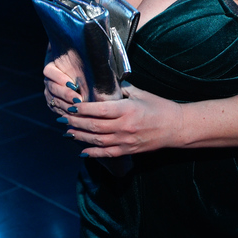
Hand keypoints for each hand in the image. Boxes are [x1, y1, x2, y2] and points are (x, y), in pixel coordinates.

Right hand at [42, 50, 84, 114]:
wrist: (80, 74)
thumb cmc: (82, 63)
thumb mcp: (82, 60)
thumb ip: (84, 59)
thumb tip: (95, 57)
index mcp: (52, 66)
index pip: (49, 71)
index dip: (59, 78)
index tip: (73, 84)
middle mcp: (48, 80)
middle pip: (52, 88)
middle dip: (66, 94)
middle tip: (78, 99)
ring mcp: (49, 92)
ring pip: (53, 100)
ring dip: (66, 105)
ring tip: (78, 109)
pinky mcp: (53, 103)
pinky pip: (56, 109)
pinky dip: (65, 112)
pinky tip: (75, 114)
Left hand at [60, 84, 184, 157]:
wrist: (176, 127)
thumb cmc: (159, 107)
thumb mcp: (140, 93)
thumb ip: (121, 90)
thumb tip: (103, 83)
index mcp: (127, 109)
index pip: (99, 109)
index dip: (82, 108)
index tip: (70, 105)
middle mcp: (124, 126)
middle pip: (94, 125)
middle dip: (75, 122)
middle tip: (62, 118)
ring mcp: (126, 140)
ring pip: (97, 140)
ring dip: (80, 136)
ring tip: (67, 132)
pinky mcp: (128, 150)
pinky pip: (107, 153)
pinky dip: (93, 153)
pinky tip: (82, 151)